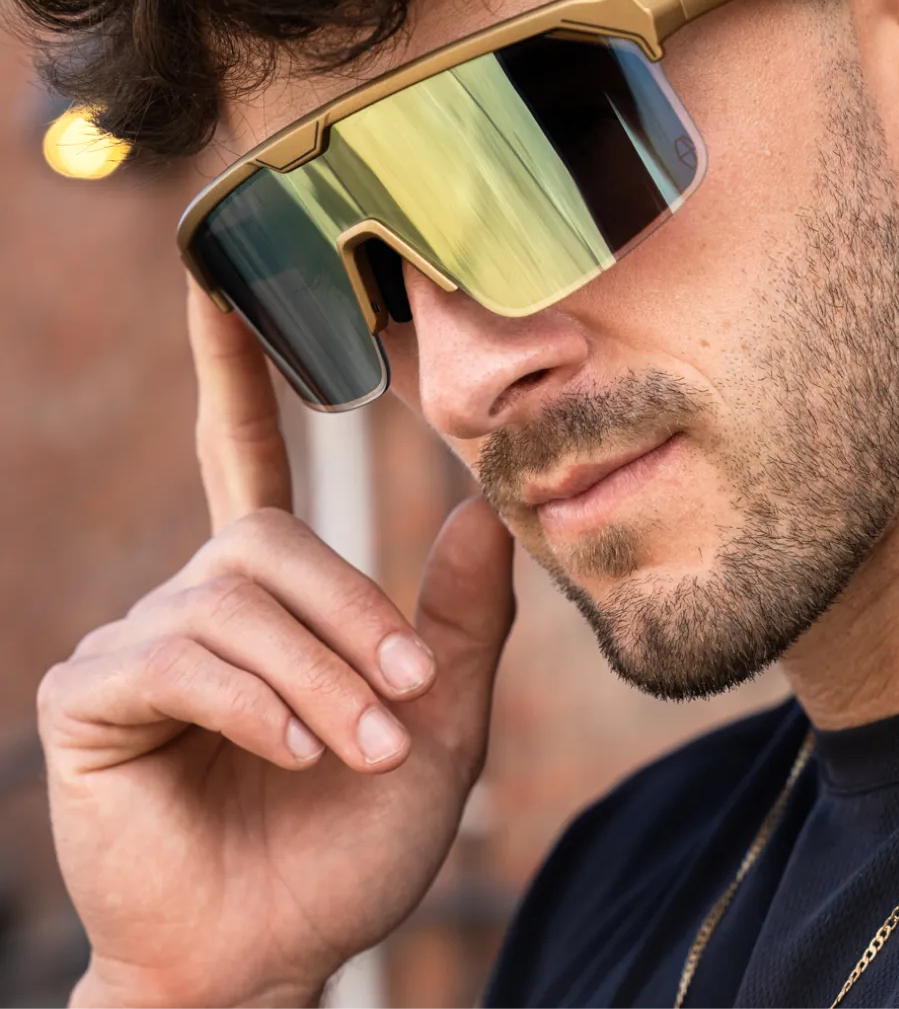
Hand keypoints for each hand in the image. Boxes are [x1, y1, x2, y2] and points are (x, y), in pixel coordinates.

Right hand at [38, 285, 514, 1008]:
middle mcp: (195, 598)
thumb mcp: (437, 722)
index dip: (232, 368)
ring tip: (361, 749)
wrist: (273, 951)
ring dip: (320, 679)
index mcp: (269, 594)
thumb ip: (459, 616)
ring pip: (237, 603)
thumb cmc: (348, 841)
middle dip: (353, 620)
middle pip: (271, 542)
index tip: (219, 277)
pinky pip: (183, 660)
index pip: (243, 453)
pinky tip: (286, 754)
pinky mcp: (93, 696)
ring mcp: (136, 642)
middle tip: (407, 706)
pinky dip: (254, 705)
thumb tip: (483, 508)